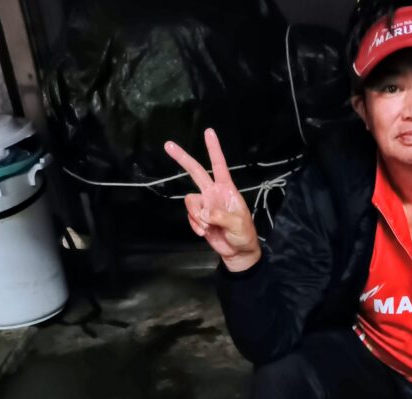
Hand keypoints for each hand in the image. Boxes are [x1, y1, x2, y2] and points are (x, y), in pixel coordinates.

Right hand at [164, 127, 260, 271]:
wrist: (237, 252)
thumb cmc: (243, 235)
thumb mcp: (238, 224)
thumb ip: (221, 217)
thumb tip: (204, 213)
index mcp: (227, 189)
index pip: (219, 165)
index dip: (214, 149)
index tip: (209, 132)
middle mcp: (213, 193)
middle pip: (196, 172)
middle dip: (182, 158)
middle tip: (167, 145)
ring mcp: (205, 205)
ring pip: (190, 201)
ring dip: (196, 216)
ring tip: (208, 228)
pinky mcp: (199, 217)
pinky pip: (190, 216)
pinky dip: (196, 226)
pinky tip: (206, 233)